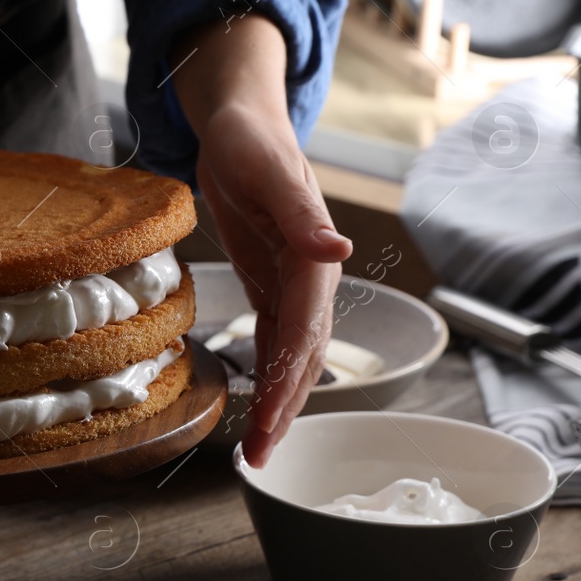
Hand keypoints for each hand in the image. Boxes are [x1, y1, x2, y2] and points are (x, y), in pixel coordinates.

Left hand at [171, 17, 352, 466]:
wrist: (243, 123)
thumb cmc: (253, 141)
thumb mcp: (269, 171)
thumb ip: (303, 214)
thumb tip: (337, 251)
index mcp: (313, 259)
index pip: (304, 333)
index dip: (288, 380)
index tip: (271, 421)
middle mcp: (311, 279)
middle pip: (304, 356)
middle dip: (285, 408)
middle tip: (261, 457)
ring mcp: (295, 284)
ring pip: (294, 356)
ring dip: (280, 400)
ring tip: (260, 448)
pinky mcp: (276, 284)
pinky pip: (279, 340)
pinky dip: (271, 374)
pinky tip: (260, 404)